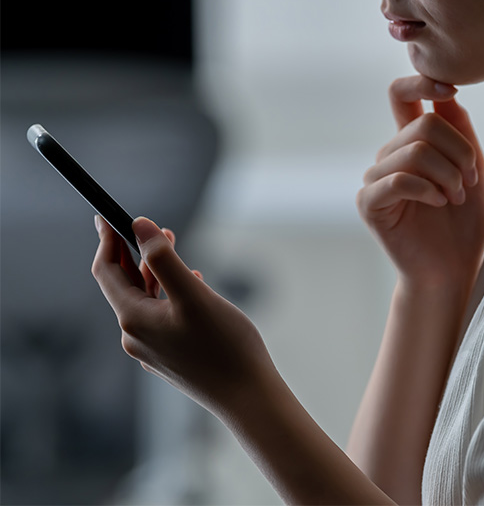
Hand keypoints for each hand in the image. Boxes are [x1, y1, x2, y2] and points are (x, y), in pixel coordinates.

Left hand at [92, 216, 273, 416]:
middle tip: (158, 229)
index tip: (108, 215)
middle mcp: (136, 336)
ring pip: (145, 300)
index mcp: (134, 319)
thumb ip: (164, 258)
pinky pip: (160, 315)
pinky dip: (168, 293)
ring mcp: (153, 349)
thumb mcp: (194, 295)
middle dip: (137, 252)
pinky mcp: (170, 356)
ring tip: (175, 249)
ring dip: (155, 271)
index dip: (107, 241)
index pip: (106, 272)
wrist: (248, 396)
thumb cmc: (225, 346)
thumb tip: (140, 225)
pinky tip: (192, 285)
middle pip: (125, 285)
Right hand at [356, 75, 483, 287]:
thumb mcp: (472, 169)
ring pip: (414, 153)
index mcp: (410, 144)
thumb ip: (459, 133)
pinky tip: (438, 203)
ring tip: (454, 197)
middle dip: (458, 152)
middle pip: (423, 125)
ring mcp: (375, 179)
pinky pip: (398, 180)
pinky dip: (427, 190)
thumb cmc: (462, 221)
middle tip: (466, 182)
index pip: (401, 95)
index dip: (422, 80)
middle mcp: (388, 157)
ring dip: (446, 176)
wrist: (450, 266)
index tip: (451, 89)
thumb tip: (446, 96)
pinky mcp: (369, 202)